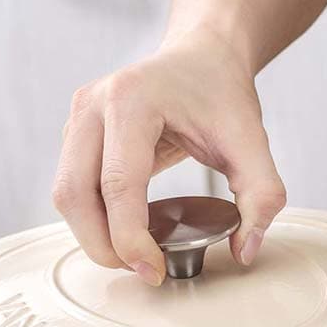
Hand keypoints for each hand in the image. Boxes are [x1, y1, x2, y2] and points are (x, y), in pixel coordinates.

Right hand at [52, 29, 285, 283]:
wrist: (203, 55)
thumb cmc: (221, 93)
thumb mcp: (253, 142)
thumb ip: (261, 196)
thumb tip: (244, 250)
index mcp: (131, 100)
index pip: (117, 185)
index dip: (130, 239)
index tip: (154, 271)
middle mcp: (93, 105)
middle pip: (74, 193)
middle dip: (102, 245)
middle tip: (142, 270)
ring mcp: (78, 117)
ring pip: (66, 194)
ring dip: (93, 235)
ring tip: (136, 254)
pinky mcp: (76, 133)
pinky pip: (73, 187)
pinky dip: (94, 218)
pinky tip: (128, 230)